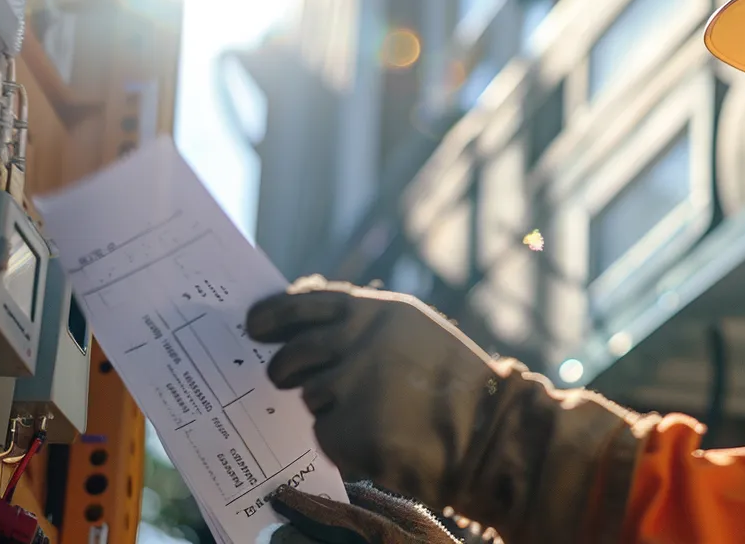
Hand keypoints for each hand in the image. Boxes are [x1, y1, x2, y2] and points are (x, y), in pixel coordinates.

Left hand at [249, 277, 652, 543]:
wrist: (489, 435)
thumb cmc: (454, 384)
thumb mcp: (413, 331)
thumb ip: (362, 323)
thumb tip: (304, 321)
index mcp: (377, 311)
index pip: (303, 304)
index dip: (272, 315)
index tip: (254, 326)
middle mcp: (358, 342)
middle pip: (291, 356)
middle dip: (286, 371)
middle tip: (291, 381)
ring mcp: (350, 385)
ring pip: (309, 398)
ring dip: (329, 408)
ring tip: (373, 414)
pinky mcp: (346, 428)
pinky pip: (325, 434)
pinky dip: (344, 440)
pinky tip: (379, 437)